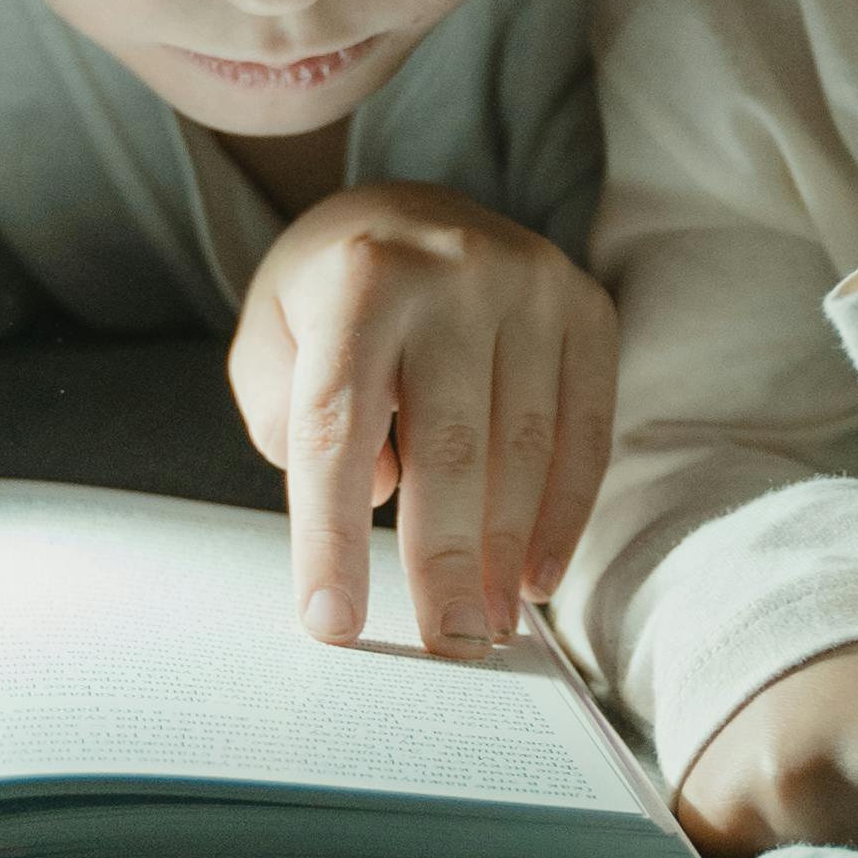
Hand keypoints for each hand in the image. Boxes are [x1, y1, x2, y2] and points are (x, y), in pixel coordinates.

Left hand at [227, 184, 617, 658]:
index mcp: (358, 277)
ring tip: (486, 626)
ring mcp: (532, 284)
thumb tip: (377, 497)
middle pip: (447, 448)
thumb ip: (291, 422)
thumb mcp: (270, 344)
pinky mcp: (587, 308)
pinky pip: (586, 431)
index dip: (332, 534)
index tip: (332, 624)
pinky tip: (537, 576)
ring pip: (524, 447)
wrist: (407, 208)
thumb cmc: (327, 300)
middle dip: (444, 566)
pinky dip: (565, 515)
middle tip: (446, 649)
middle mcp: (453, 271)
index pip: (338, 425)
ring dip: (507, 554)